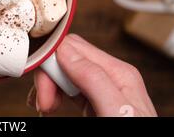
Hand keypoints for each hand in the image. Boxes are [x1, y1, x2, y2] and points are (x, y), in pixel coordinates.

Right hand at [27, 34, 156, 116]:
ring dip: (49, 86)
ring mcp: (101, 88)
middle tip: (43, 103)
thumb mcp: (115, 111)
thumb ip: (93, 78)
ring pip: (64, 71)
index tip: (42, 88)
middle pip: (66, 57)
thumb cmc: (131, 135)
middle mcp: (110, 76)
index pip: (73, 47)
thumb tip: (66, 52)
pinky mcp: (93, 100)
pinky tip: (50, 105)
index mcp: (118, 72)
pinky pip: (67, 86)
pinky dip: (54, 93)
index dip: (51, 62)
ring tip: (46, 107)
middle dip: (49, 77)